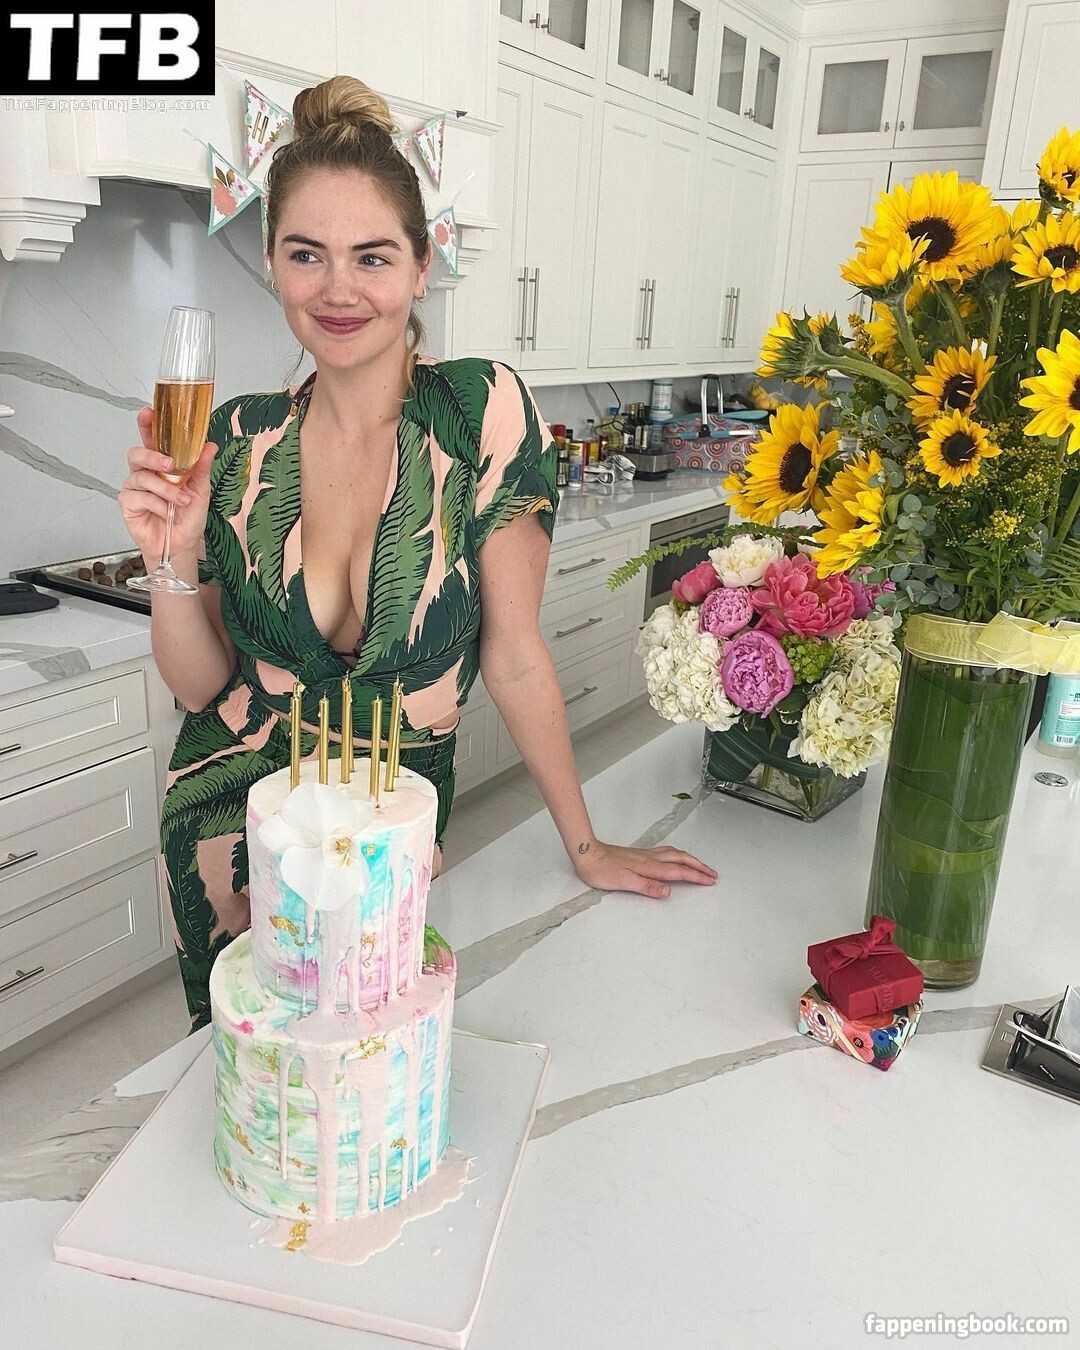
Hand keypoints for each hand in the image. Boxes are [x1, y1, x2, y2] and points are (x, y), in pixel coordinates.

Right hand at [118, 407, 217, 563]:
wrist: (182, 545)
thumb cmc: (188, 517)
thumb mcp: (201, 491)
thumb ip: (201, 468)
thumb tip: (209, 445)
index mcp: (161, 464)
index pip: (151, 439)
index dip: (147, 424)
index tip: (148, 412)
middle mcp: (145, 473)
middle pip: (137, 453)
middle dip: (153, 456)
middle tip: (170, 465)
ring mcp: (135, 488)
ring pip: (143, 478)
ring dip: (166, 490)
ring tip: (182, 501)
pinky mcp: (128, 504)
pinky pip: (140, 498)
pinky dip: (158, 505)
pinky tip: (167, 514)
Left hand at [572, 840, 717, 899]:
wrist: (588, 854)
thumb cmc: (602, 870)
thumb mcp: (624, 882)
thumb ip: (647, 887)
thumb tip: (668, 891)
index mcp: (650, 867)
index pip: (679, 872)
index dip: (696, 876)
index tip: (710, 881)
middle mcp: (651, 859)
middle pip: (682, 860)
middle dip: (699, 867)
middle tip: (712, 874)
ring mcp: (646, 855)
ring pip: (675, 854)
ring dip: (691, 860)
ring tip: (701, 865)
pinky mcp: (640, 854)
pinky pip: (667, 852)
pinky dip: (678, 855)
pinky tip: (676, 857)